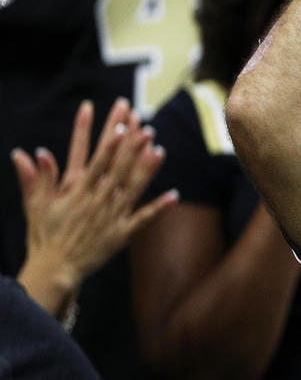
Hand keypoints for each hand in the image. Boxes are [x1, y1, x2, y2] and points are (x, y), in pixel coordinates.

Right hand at [13, 99, 177, 318]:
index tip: (120, 127)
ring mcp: (112, 218)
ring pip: (134, 189)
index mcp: (78, 193)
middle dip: (133, 148)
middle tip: (146, 127)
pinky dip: (159, 208)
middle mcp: (98, 202)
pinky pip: (143, 219)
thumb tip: (29, 153)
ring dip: (147, 169)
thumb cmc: (44, 235)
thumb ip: (35, 178)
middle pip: (119, 170)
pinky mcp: (121, 234)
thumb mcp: (35, 205)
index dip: (109, 145)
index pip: (96, 163)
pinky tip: (174, 194)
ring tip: (160, 150)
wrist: (55, 269)